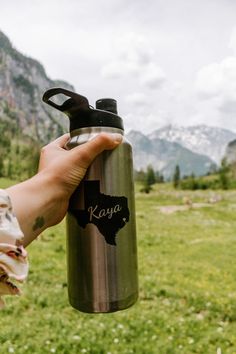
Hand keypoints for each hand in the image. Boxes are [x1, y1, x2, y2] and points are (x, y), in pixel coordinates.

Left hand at [7, 133, 121, 245]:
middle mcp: (54, 163)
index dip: (84, 137)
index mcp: (53, 150)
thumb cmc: (57, 177)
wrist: (47, 203)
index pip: (71, 139)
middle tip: (104, 156)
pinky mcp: (65, 192)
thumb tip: (116, 137)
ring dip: (90, 172)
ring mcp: (59, 178)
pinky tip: (97, 186)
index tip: (97, 139)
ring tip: (103, 170)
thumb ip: (99, 144)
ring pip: (78, 171)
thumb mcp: (80, 155)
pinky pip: (79, 186)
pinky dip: (87, 186)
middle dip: (90, 157)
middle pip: (76, 156)